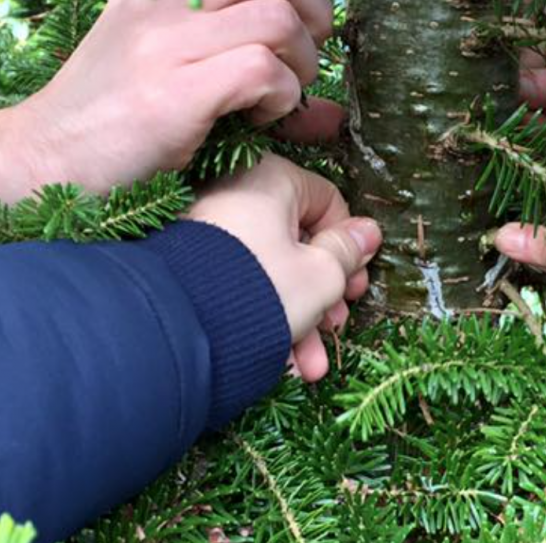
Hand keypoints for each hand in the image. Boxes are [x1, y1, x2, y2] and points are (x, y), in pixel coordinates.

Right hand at [0, 0, 336, 201]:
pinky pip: (263, 69)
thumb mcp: (182, 74)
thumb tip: (337, 113)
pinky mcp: (171, 91)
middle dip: (315, 12)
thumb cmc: (120, 119)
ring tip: (278, 96)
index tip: (306, 21)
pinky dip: (282, 98)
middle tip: (305, 57)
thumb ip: (257, 72)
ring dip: (301, 64)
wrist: (44, 161)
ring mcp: (165, 41)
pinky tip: (258, 118)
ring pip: (279, 17)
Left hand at [189, 154, 381, 381]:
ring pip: (270, 273)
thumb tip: (368, 232)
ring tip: (309, 367)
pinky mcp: (186, 266)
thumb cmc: (262, 289)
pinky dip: (262, 319)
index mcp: (270, 179)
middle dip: (323, 296)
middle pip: (299, 244)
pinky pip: (238, 287)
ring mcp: (206, 230)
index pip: (329, 202)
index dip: (350, 248)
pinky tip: (281, 364)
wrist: (177, 332)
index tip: (354, 288)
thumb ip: (348, 253)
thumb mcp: (321, 275)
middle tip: (334, 327)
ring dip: (298, 320)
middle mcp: (234, 195)